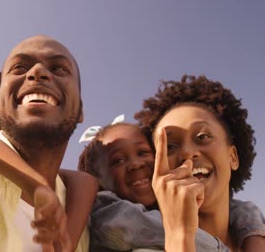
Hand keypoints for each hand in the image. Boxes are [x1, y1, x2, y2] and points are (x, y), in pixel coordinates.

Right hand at [32, 186, 70, 251]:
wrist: (42, 192)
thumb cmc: (45, 214)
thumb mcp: (44, 229)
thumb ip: (46, 243)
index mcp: (61, 229)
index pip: (67, 242)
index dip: (65, 250)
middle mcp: (62, 221)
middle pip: (60, 233)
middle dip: (47, 237)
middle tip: (34, 238)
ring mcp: (59, 210)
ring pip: (54, 220)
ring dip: (42, 224)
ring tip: (32, 225)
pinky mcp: (54, 200)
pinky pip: (51, 207)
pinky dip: (45, 211)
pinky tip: (38, 214)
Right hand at [152, 128, 203, 248]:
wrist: (177, 228)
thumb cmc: (176, 210)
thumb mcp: (173, 191)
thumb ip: (178, 176)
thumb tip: (190, 161)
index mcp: (158, 179)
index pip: (160, 158)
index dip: (162, 142)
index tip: (162, 128)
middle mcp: (163, 180)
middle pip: (185, 169)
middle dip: (189, 182)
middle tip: (182, 199)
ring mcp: (173, 185)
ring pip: (194, 178)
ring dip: (195, 191)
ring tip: (186, 203)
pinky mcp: (185, 191)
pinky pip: (200, 186)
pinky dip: (200, 196)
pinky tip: (192, 205)